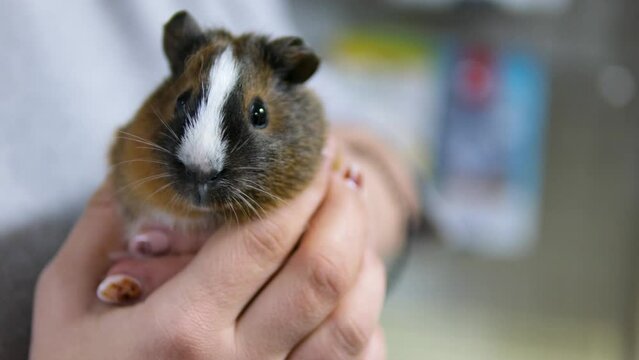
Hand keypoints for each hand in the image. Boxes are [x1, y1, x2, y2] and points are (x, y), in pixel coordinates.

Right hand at [30, 147, 387, 358]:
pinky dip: (366, 321)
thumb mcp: (63, 304)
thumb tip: (133, 169)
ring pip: (350, 321)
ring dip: (365, 262)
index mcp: (179, 328)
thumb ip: (96, 230)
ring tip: (351, 230)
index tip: (313, 156)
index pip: (263, 238)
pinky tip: (349, 295)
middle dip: (344, 211)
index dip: (300, 187)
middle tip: (341, 179)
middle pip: (320, 272)